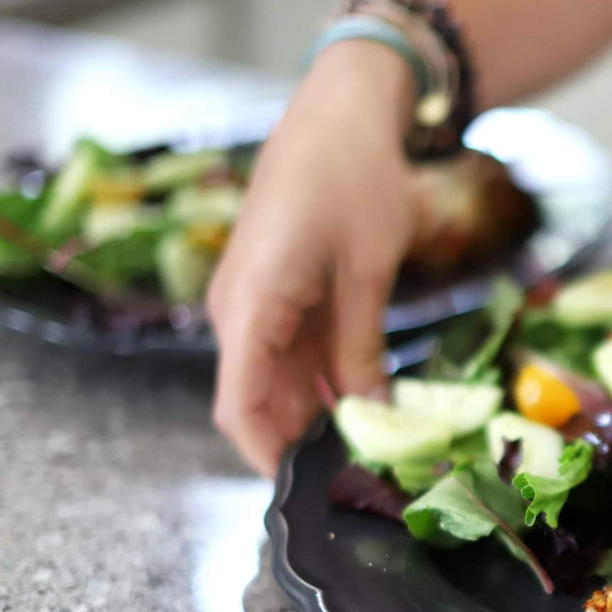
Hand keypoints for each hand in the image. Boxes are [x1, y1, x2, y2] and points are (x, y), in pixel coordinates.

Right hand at [208, 42, 417, 475]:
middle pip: (257, 405)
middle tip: (366, 480)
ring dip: (315, 418)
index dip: (271, 459)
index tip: (313, 496)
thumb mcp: (368, 273)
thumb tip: (373, 418)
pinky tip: (365, 405)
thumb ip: (361, 349)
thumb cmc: (354, 180)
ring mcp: (251, 305)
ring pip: (274, 385)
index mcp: (250, 305)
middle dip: (303, 446)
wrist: (337, 115)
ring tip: (374, 450)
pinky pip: (287, 358)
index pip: (240, 409)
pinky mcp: (271, 297)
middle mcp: (237, 311)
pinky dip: (320, 385)